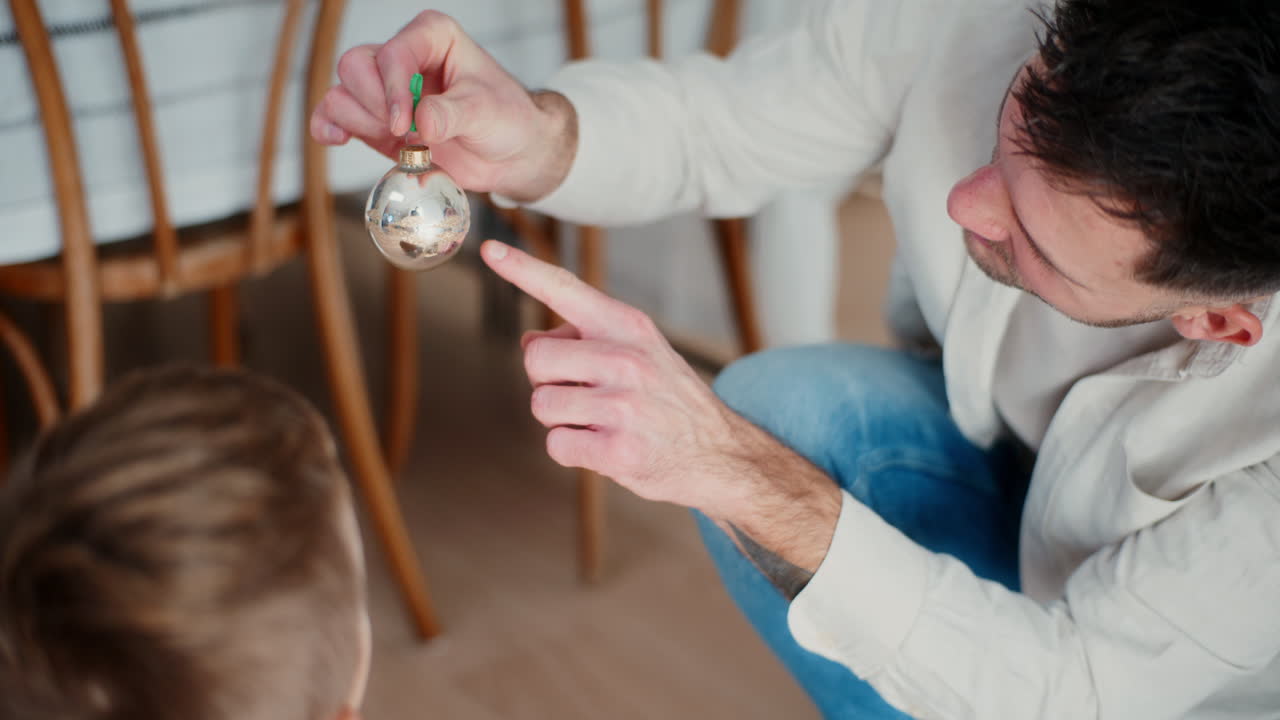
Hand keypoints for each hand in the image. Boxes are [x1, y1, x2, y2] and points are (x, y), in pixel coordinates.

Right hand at [310, 11, 575, 201]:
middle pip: (356, 67)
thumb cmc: (506, 118)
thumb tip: (422, 122)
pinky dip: (330, 127)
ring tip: (400, 141)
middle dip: (375, 105)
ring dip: (361, 121)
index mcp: (432, 36)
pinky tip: (337, 139)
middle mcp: (403, 57)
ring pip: (343, 92)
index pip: (393, 53)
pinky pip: (335, 116)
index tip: (406, 124)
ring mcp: (385, 90)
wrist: (511, 153)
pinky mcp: (376, 120)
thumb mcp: (486, 111)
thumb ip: (452, 114)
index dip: (392, 89)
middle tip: (406, 132)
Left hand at [480, 241, 840, 548]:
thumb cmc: (671, 402)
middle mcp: (626, 359)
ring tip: (600, 423)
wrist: (721, 453)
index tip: (490, 250)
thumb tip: (532, 340)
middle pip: (535, 359)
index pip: (565, 289)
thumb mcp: (639, 353)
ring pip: (542, 405)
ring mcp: (623, 406)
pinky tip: (605, 448)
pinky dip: (572, 451)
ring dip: (562, 420)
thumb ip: (586, 342)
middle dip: (548, 381)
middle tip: (584, 395)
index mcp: (628, 327)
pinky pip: (556, 445)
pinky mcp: (618, 450)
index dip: (522, 269)